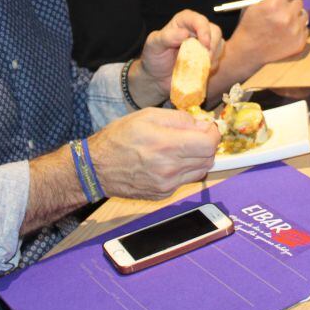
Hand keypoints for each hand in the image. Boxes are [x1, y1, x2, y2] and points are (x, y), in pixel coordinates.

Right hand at [88, 108, 219, 199]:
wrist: (97, 168)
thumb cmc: (119, 138)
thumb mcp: (148, 115)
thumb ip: (180, 119)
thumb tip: (203, 125)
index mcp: (167, 146)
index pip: (209, 143)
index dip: (213, 133)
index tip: (206, 127)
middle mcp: (169, 169)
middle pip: (209, 158)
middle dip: (206, 144)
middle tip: (193, 135)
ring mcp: (167, 185)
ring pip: (201, 171)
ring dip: (198, 157)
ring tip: (181, 147)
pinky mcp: (163, 194)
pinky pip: (186, 180)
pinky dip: (184, 169)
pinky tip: (169, 160)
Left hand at [130, 10, 223, 107]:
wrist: (157, 78)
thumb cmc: (154, 58)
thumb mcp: (153, 45)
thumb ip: (166, 37)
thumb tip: (184, 33)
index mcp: (183, 22)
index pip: (199, 20)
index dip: (204, 30)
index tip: (204, 44)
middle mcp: (196, 30)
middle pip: (215, 31)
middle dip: (213, 45)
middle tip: (205, 59)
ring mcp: (204, 43)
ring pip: (219, 45)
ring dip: (213, 57)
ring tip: (198, 66)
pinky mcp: (208, 56)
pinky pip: (218, 59)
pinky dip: (212, 66)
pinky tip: (200, 70)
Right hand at [215, 0, 308, 86]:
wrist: (248, 52)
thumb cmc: (249, 24)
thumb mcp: (251, 1)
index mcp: (273, 5)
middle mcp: (286, 17)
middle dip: (288, 3)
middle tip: (276, 13)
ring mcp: (295, 31)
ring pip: (304, 13)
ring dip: (295, 15)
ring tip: (281, 24)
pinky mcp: (301, 42)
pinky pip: (305, 27)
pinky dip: (297, 28)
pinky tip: (284, 34)